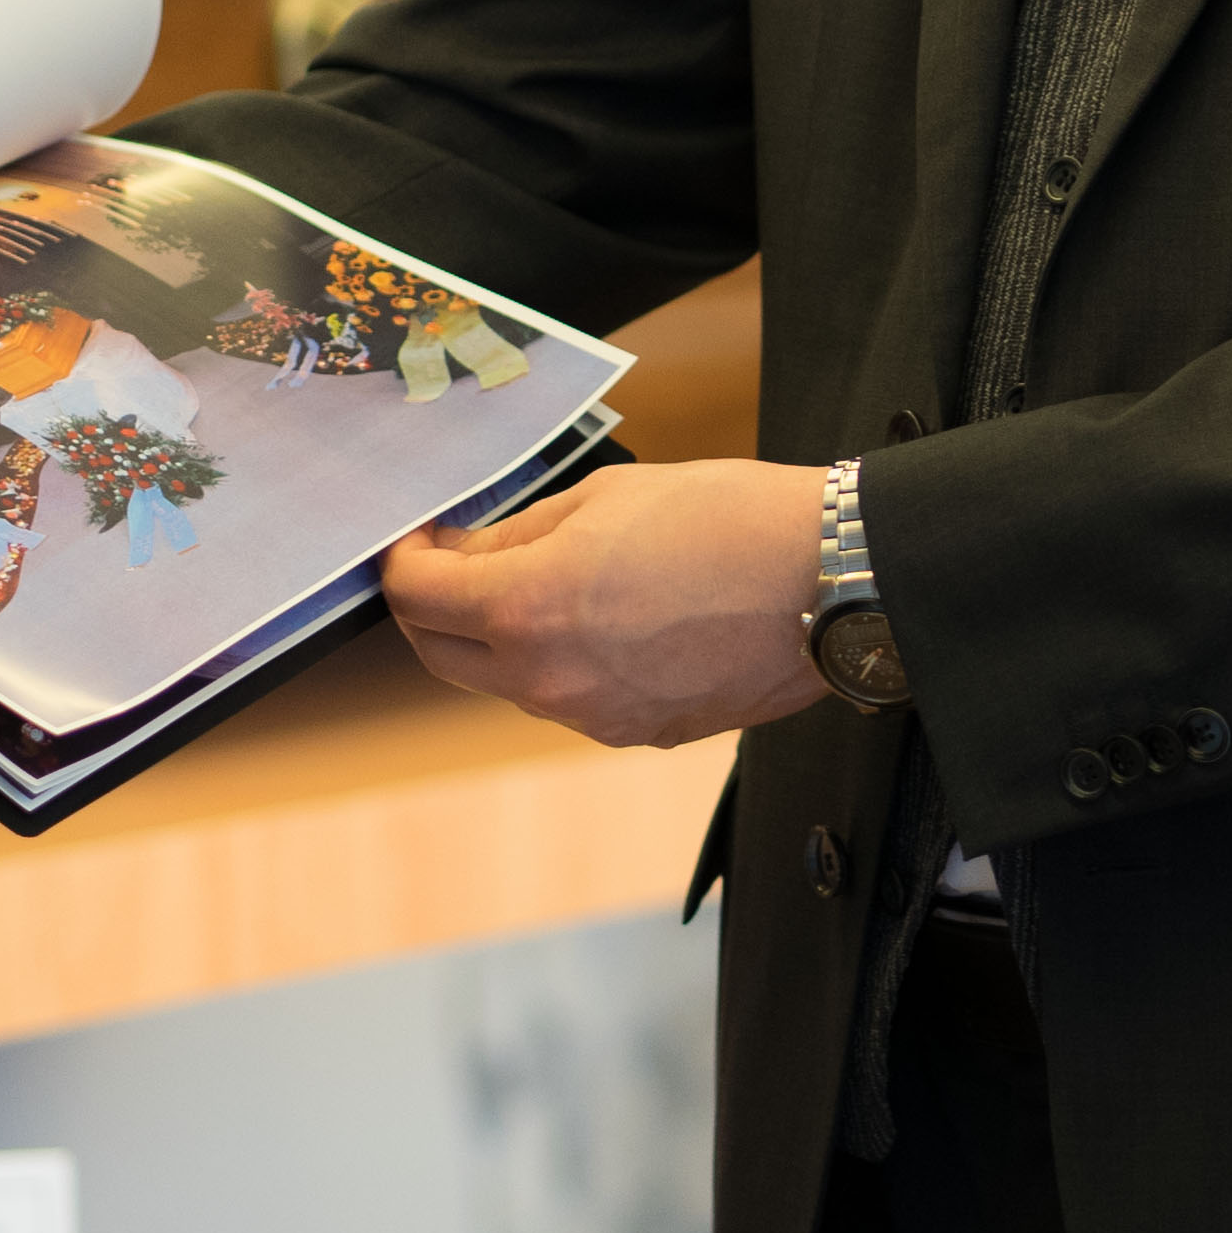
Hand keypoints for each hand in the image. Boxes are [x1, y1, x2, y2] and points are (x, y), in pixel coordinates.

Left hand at [383, 456, 836, 749]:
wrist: (829, 580)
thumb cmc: (726, 519)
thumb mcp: (603, 497)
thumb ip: (520, 534)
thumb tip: (468, 555)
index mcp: (527, 609)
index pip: (416, 599)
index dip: (402, 564)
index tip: (415, 543)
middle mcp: (548, 680)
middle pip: (442, 656)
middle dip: (432, 609)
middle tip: (452, 564)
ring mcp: (593, 719)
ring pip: (510, 682)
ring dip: (504, 638)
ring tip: (548, 581)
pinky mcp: (638, 735)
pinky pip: (574, 699)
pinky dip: (567, 662)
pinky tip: (611, 619)